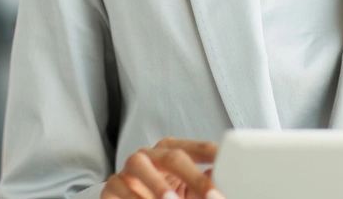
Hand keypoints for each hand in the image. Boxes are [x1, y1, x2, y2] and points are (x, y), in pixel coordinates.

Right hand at [101, 137, 223, 198]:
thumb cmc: (164, 193)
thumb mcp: (187, 189)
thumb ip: (204, 182)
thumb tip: (227, 178)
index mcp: (174, 149)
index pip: (199, 148)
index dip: (215, 157)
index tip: (231, 168)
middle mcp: (151, 154)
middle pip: (173, 157)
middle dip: (194, 177)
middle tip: (210, 194)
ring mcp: (129, 168)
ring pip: (141, 168)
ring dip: (158, 186)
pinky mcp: (111, 185)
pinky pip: (121, 189)